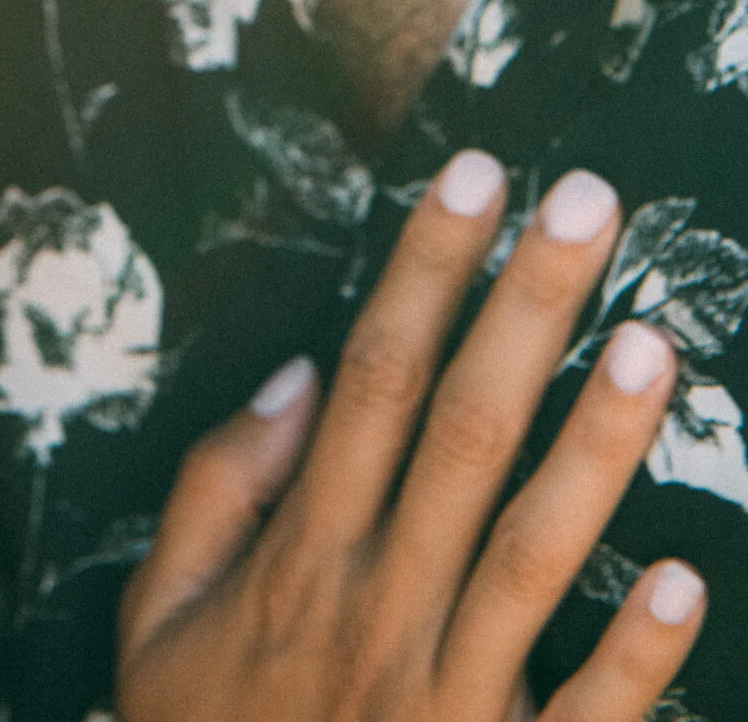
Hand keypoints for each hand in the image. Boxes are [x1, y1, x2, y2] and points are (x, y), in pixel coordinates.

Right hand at [117, 154, 705, 721]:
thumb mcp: (159, 619)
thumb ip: (216, 489)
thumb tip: (297, 374)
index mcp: (301, 555)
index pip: (374, 375)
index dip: (425, 269)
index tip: (474, 176)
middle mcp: (378, 606)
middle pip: (461, 428)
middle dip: (525, 308)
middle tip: (587, 203)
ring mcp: (447, 699)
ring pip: (531, 551)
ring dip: (594, 448)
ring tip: (653, 343)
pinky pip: (579, 720)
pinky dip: (633, 661)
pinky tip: (685, 583)